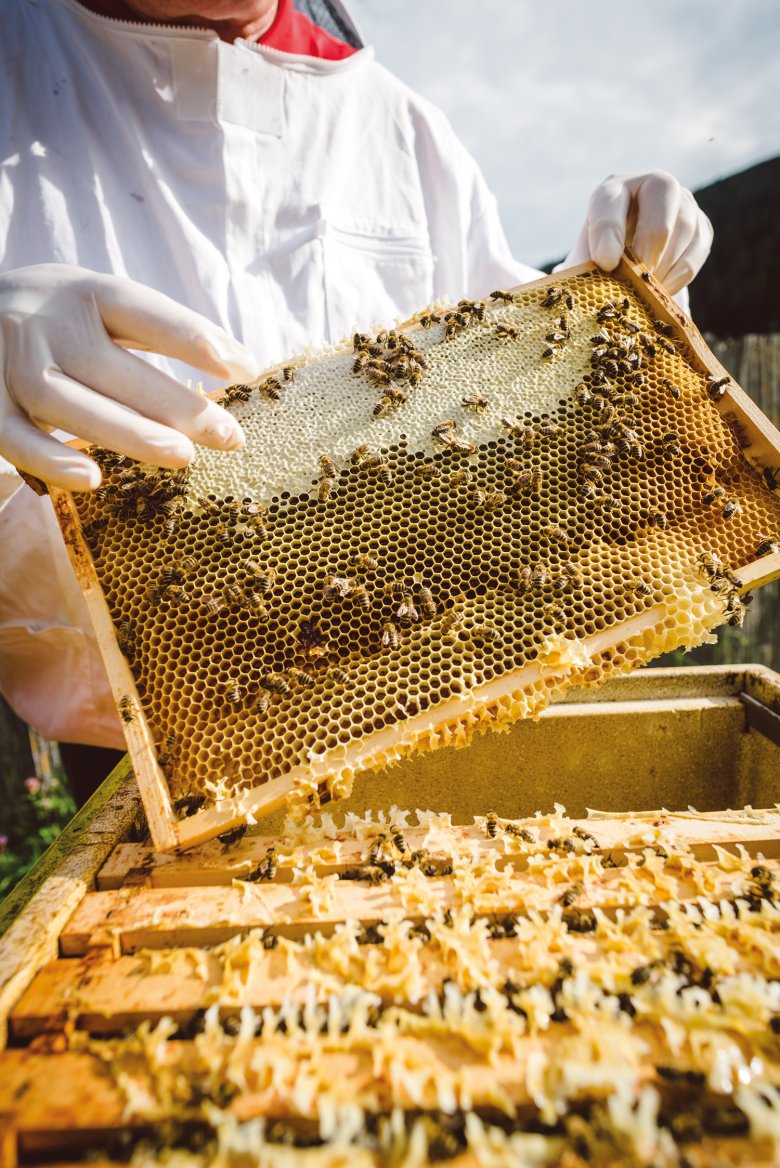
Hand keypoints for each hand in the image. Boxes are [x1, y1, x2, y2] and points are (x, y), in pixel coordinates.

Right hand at [0, 264, 260, 489]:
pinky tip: (93, 478)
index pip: (140, 310)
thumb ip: (160, 330)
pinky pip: (15, 437)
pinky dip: (51, 459)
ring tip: (181, 457)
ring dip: (126, 432)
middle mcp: (42, 322)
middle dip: (175, 404)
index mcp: (80, 291)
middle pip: (111, 365)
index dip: (190, 336)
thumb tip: (243, 364)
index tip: (243, 369)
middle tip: (230, 436)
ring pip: (68, 402)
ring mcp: (10, 363)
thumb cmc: (54, 318)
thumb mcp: (97, 304)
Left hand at [563, 170, 712, 293]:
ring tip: (648, 292)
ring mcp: (682, 201)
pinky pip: (700, 245)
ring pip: (685, 224)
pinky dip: (682, 272)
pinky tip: (664, 291)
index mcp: (612, 190)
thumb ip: (588, 269)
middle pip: (663, 194)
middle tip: (638, 279)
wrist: (627, 260)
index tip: (606, 264)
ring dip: (666, 263)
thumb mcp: (587, 260)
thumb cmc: (602, 259)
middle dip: (649, 243)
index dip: (608, 233)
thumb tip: (599, 290)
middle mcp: (651, 183)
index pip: (609, 202)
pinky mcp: (701, 224)